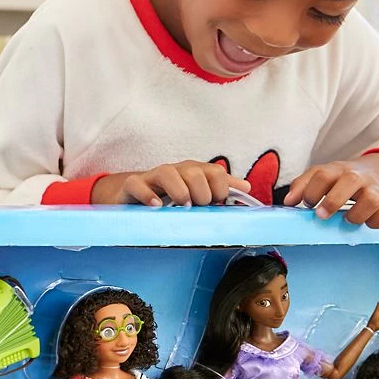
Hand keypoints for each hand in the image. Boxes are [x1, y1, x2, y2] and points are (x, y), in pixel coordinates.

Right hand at [92, 161, 250, 207]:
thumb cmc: (169, 195)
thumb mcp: (197, 192)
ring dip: (179, 190)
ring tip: (183, 206)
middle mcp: (174, 171)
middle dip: (201, 193)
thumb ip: (221, 188)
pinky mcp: (132, 186)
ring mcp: (152, 177)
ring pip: (166, 172)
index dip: (220, 189)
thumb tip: (246, 187)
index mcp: (192, 171)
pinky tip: (156, 207)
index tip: (216, 204)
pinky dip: (147, 195)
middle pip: (193, 172)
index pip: (215, 172)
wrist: (133, 195)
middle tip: (197, 208)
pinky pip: (136, 184)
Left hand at [283, 154, 378, 227]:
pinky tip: (366, 221)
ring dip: (355, 215)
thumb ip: (304, 185)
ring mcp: (378, 189)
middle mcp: (359, 176)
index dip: (310, 190)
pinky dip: (373, 223)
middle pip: (349, 181)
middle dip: (333, 201)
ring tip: (347, 220)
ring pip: (370, 200)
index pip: (322, 174)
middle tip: (321, 215)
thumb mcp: (327, 176)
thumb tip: (288, 201)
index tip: (305, 204)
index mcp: (339, 169)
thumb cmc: (348, 180)